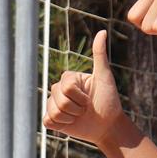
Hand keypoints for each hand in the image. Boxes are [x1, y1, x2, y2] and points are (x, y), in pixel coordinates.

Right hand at [42, 29, 124, 146]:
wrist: (108, 126)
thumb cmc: (109, 101)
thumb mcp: (104, 77)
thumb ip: (100, 55)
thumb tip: (102, 31)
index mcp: (69, 78)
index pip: (66, 86)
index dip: (80, 96)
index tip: (90, 98)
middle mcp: (59, 89)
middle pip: (58, 98)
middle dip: (76, 108)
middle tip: (86, 109)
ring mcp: (54, 104)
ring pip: (53, 111)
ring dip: (70, 117)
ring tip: (80, 116)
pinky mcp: (52, 120)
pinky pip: (47, 121)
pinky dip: (61, 124)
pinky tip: (71, 123)